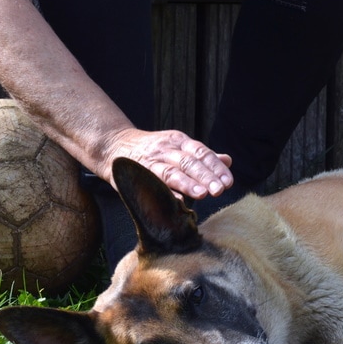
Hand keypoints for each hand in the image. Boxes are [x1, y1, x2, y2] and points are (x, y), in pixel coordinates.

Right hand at [99, 128, 233, 200]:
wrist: (114, 146)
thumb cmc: (154, 151)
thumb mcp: (178, 147)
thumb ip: (202, 157)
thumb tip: (228, 161)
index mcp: (179, 141)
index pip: (202, 153)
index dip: (216, 167)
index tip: (228, 182)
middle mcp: (166, 149)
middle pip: (189, 162)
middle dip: (206, 176)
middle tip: (220, 190)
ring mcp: (151, 161)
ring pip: (171, 171)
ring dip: (188, 183)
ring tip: (203, 194)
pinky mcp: (137, 174)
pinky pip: (153, 183)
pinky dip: (165, 192)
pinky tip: (177, 201)